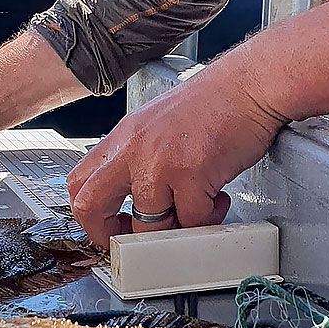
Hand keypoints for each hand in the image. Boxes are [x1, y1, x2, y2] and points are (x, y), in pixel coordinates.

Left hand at [67, 63, 285, 246]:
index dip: (90, 215)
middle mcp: (133, 149)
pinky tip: (216, 198)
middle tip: (135, 243)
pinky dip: (207, 217)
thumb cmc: (213, 103)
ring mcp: (159, 162)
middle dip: (109, 235)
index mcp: (123, 138)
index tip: (112, 227)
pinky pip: (192, 219)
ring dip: (174, 230)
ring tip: (194, 213)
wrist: (249, 84)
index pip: (79, 183)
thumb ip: (141, 159)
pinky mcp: (191, 173)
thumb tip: (139, 202)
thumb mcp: (158, 126)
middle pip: (89, 205)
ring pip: (147, 226)